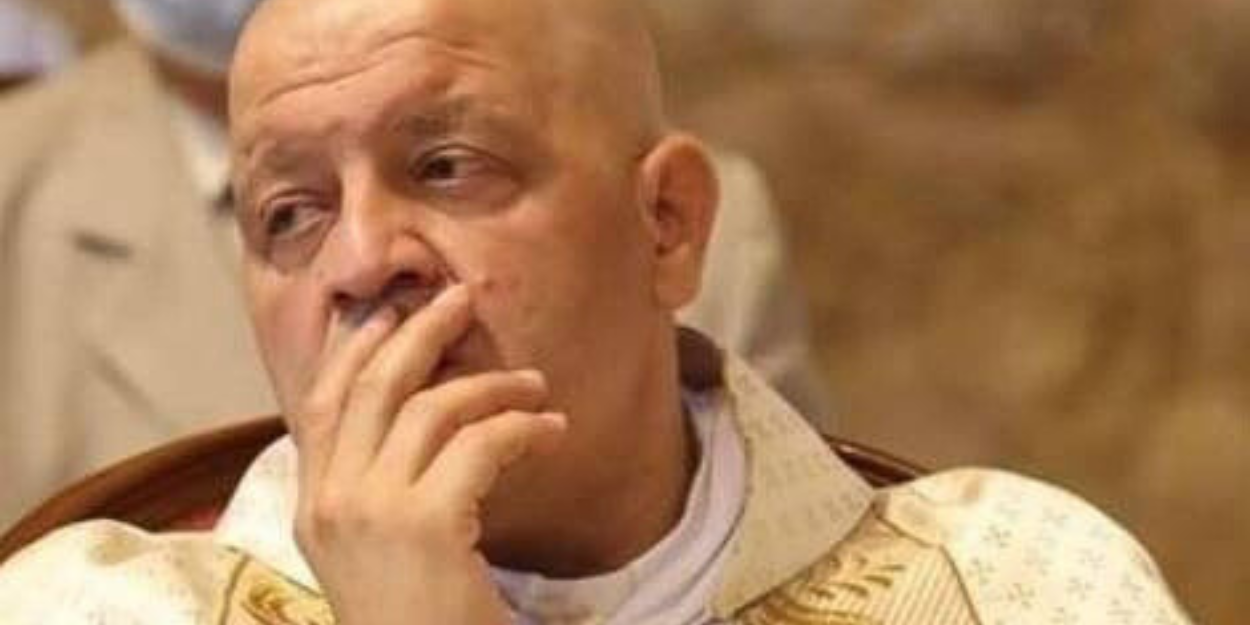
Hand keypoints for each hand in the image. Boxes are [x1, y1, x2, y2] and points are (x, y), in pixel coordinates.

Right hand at [290, 284, 566, 624]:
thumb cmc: (418, 621)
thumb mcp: (381, 553)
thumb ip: (382, 490)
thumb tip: (416, 419)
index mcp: (313, 508)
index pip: (322, 403)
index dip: (357, 347)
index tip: (393, 311)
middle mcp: (330, 503)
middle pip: (372, 385)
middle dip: (419, 331)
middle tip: (462, 298)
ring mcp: (371, 512)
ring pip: (430, 406)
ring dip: (492, 384)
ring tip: (536, 387)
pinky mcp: (425, 526)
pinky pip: (479, 443)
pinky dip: (522, 427)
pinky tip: (551, 431)